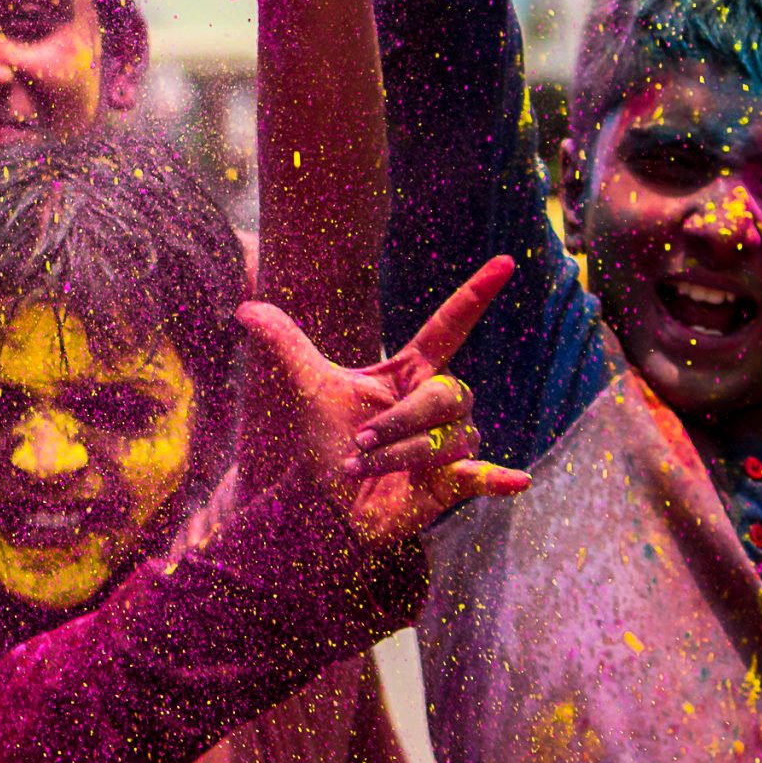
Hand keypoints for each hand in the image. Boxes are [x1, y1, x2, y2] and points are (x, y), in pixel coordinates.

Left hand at [236, 256, 530, 546]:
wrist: (324, 500)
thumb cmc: (325, 440)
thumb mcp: (306, 386)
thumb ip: (284, 344)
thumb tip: (243, 308)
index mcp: (411, 372)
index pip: (450, 325)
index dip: (476, 294)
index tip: (504, 261)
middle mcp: (437, 402)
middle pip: (448, 394)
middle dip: (401, 421)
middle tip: (359, 440)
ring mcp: (450, 443)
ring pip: (447, 437)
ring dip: (399, 455)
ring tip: (363, 466)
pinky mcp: (453, 482)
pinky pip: (483, 474)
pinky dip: (498, 478)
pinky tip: (518, 479)